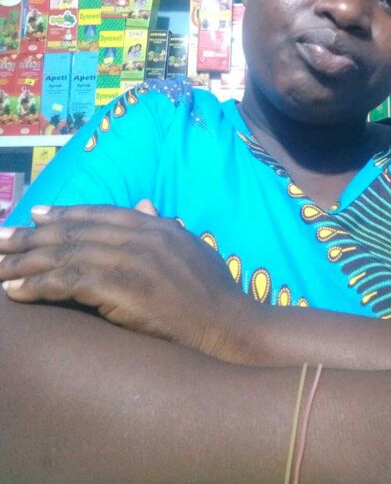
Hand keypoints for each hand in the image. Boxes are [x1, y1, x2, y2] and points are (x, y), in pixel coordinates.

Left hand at [0, 203, 255, 358]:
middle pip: (75, 231)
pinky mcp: (119, 288)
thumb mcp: (193, 248)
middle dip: (33, 235)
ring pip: (65, 254)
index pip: (101, 213)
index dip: (65, 213)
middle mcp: (140, 235)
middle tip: (1, 238)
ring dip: (26, 261)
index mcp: (156, 225)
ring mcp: (129, 260)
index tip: (36, 215)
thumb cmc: (214, 293)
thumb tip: (144, 205)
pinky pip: (67, 282)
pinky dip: (37, 285)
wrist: (228, 325)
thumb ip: (165, 226)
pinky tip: (15, 292)